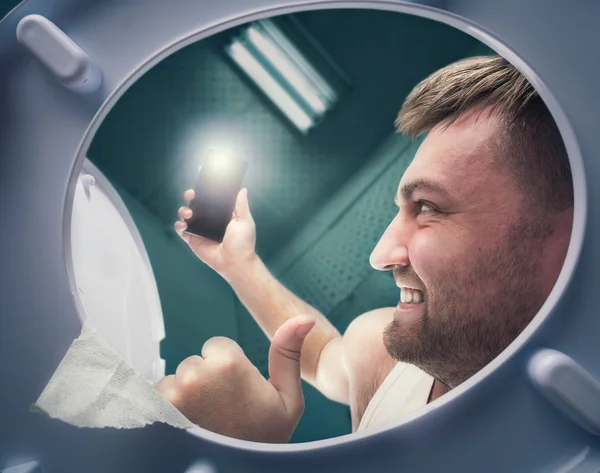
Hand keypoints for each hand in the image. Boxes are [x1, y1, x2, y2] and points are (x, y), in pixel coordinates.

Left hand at [155, 315, 315, 442]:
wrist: (239, 472)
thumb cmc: (263, 440)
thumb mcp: (288, 398)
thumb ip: (289, 352)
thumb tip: (304, 317)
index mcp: (228, 363)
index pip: (217, 347)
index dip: (229, 369)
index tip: (236, 392)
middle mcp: (195, 374)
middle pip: (196, 363)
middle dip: (207, 381)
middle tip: (221, 409)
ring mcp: (171, 394)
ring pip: (177, 380)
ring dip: (186, 395)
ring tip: (205, 420)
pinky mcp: (155, 411)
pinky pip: (158, 397)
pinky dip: (169, 409)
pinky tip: (187, 426)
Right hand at [175, 188, 255, 279]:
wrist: (236, 262)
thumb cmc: (243, 242)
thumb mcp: (244, 221)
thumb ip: (241, 205)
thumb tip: (242, 189)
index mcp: (221, 213)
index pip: (210, 199)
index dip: (204, 190)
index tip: (200, 182)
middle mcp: (209, 220)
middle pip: (195, 204)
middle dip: (190, 197)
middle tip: (191, 195)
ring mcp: (200, 229)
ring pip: (186, 215)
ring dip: (183, 211)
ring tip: (189, 214)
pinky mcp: (193, 240)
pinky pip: (182, 231)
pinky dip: (179, 226)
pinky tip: (183, 225)